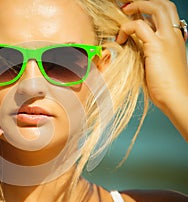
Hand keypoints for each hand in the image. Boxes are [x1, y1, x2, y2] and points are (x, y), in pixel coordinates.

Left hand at [117, 0, 187, 139]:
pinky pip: (139, 26)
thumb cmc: (165, 86)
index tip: (133, 12)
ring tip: (123, 13)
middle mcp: (174, 35)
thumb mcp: (156, 64)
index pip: (166, 13)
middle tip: (126, 6)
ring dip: (137, 7)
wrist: (175, 98)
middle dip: (144, 2)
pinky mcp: (157, 47)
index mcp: (175, 38)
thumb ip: (148, 51)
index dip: (150, 8)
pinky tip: (120, 39)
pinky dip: (126, 28)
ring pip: (156, 8)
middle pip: (164, 4)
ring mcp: (167, 39)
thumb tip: (132, 46)